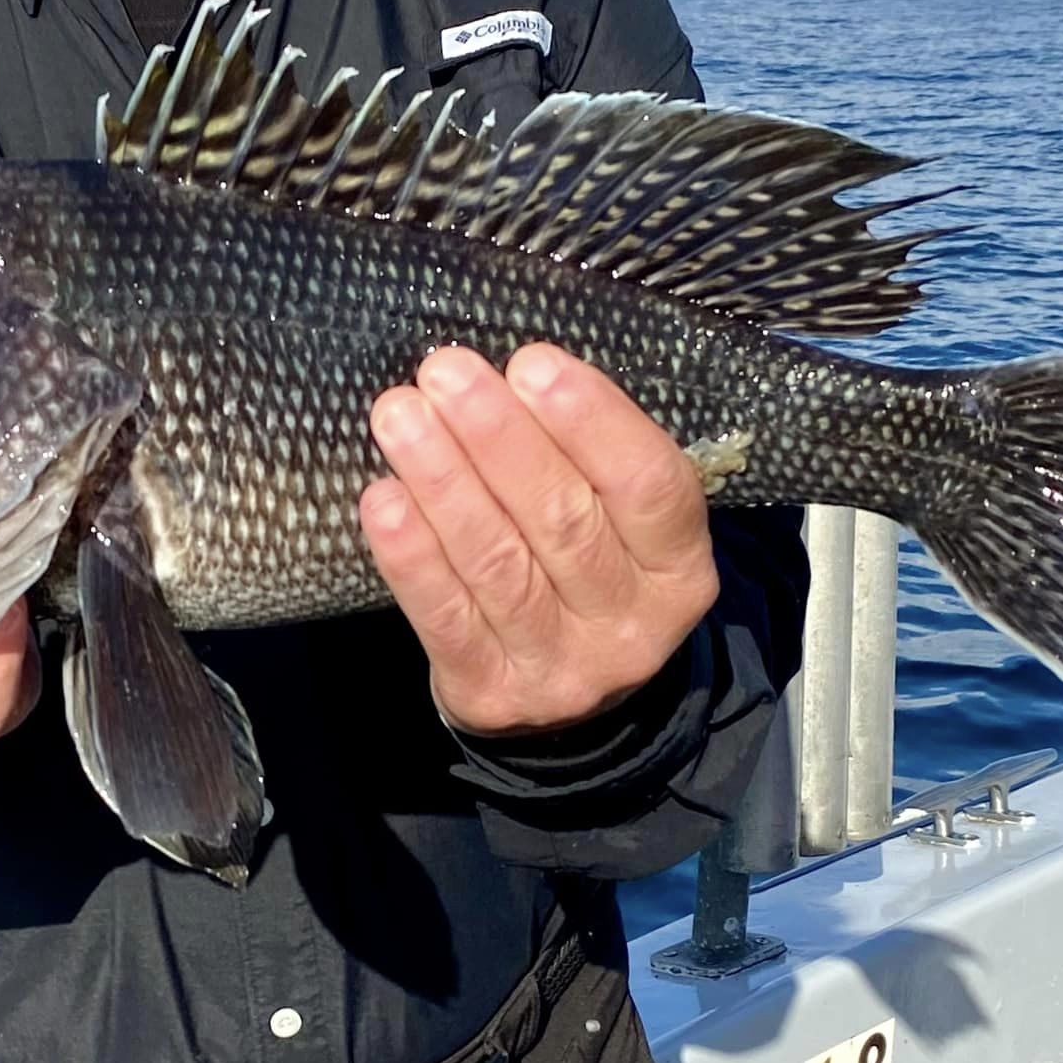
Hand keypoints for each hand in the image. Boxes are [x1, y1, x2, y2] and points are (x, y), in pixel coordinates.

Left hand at [360, 344, 719, 735]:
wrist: (570, 700)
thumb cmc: (590, 562)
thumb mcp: (619, 515)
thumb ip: (583, 454)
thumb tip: (506, 375)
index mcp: (678, 566)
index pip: (649, 486)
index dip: (592, 421)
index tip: (530, 362)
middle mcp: (632, 625)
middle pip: (564, 520)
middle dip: (498, 436)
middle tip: (446, 372)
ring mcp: (563, 668)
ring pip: (498, 563)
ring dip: (443, 479)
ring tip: (399, 415)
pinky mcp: (491, 694)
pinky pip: (446, 617)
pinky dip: (412, 555)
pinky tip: (384, 497)